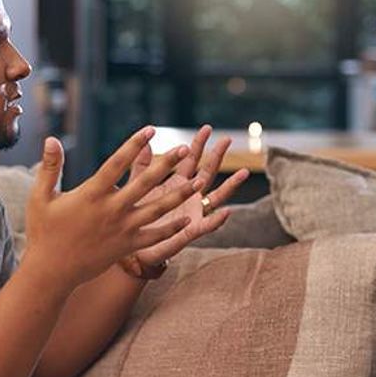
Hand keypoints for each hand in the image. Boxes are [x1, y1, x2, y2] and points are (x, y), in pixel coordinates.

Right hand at [23, 127, 200, 285]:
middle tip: (185, 148)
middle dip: (167, 163)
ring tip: (199, 180)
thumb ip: (50, 167)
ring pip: (158, 208)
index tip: (150, 129)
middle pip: (145, 182)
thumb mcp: (41, 197)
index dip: (134, 144)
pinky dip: (172, 227)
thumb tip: (52, 138)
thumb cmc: (44, 232)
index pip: (117, 162)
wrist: (51, 272)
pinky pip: (155, 236)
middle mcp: (112, 209)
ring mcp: (122, 229)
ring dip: (180, 193)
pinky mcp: (127, 246)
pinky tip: (188, 219)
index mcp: (92, 193)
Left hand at [128, 125, 249, 267]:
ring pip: (216, 197)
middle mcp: (189, 197)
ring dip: (230, 185)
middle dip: (217, 156)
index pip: (191, 160)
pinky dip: (217, 220)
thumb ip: (141, 167)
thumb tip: (145, 143)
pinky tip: (227, 211)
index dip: (199, 145)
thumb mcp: (136, 188)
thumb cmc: (135, 217)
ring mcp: (193, 213)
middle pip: (207, 172)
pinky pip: (207, 226)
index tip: (207, 128)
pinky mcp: (190, 232)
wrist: (131, 248)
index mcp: (176, 184)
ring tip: (244, 173)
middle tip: (227, 139)